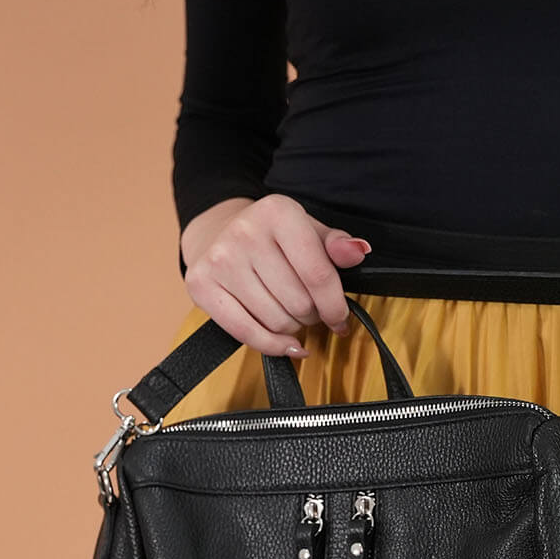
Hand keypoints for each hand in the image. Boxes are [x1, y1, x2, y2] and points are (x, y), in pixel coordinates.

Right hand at [181, 194, 372, 356]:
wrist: (219, 233)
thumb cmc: (273, 238)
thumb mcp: (309, 232)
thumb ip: (336, 245)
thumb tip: (358, 252)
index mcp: (278, 212)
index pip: (318, 275)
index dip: (335, 306)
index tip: (340, 318)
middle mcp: (245, 232)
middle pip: (298, 303)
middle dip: (312, 314)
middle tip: (308, 308)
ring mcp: (220, 260)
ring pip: (276, 322)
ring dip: (291, 327)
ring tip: (288, 312)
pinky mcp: (201, 285)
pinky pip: (246, 333)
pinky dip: (272, 345)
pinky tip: (286, 343)